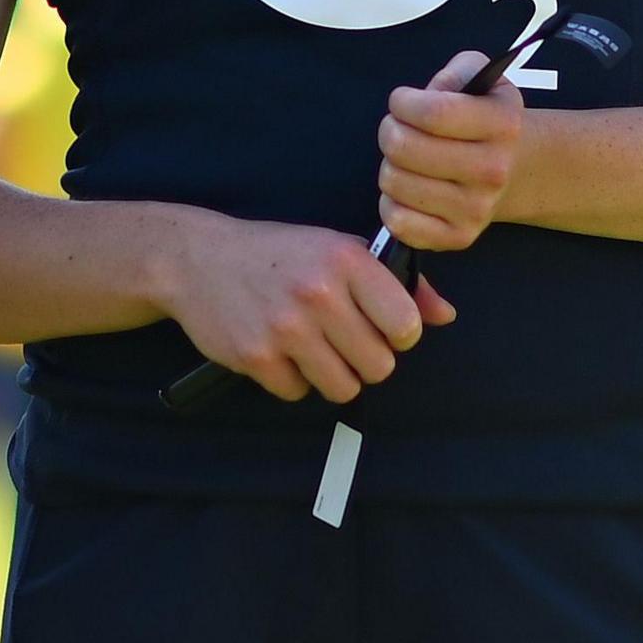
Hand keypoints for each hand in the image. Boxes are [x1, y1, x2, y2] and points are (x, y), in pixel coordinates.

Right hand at [156, 212, 459, 402]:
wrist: (196, 259)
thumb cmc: (278, 255)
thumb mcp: (338, 249)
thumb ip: (396, 282)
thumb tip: (445, 315)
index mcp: (347, 260)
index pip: (406, 325)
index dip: (398, 334)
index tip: (379, 325)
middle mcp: (319, 293)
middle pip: (379, 366)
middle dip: (364, 360)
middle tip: (340, 339)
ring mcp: (286, 327)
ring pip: (342, 387)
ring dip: (331, 374)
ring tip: (311, 347)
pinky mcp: (256, 357)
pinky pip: (298, 393)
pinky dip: (291, 379)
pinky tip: (277, 350)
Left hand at [378, 50, 522, 252]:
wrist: (514, 170)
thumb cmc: (484, 118)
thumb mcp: (483, 78)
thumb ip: (459, 71)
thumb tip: (433, 92)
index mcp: (502, 124)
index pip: (432, 113)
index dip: (403, 103)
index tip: (402, 101)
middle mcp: (493, 170)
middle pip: (404, 147)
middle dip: (390, 130)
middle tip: (399, 128)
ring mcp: (476, 209)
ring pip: (394, 181)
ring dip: (390, 164)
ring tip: (408, 159)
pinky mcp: (458, 237)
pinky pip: (397, 220)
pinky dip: (391, 202)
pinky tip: (409, 188)